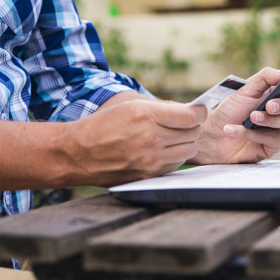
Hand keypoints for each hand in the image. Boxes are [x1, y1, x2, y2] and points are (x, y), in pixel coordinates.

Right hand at [65, 98, 206, 185]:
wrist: (79, 153)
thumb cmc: (105, 123)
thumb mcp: (132, 105)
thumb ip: (164, 107)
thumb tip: (191, 110)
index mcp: (146, 115)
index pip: (192, 117)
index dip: (200, 112)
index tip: (198, 111)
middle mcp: (151, 138)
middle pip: (194, 134)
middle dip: (192, 126)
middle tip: (182, 123)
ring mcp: (151, 159)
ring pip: (189, 150)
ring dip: (185, 142)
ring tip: (170, 136)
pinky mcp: (149, 175)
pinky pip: (176, 164)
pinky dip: (174, 156)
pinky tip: (161, 150)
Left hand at [191, 67, 279, 163]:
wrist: (213, 134)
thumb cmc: (230, 110)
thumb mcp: (245, 89)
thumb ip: (266, 77)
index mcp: (279, 92)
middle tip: (269, 105)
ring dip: (267, 120)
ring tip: (250, 118)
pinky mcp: (274, 145)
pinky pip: (273, 139)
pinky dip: (253, 134)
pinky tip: (235, 130)